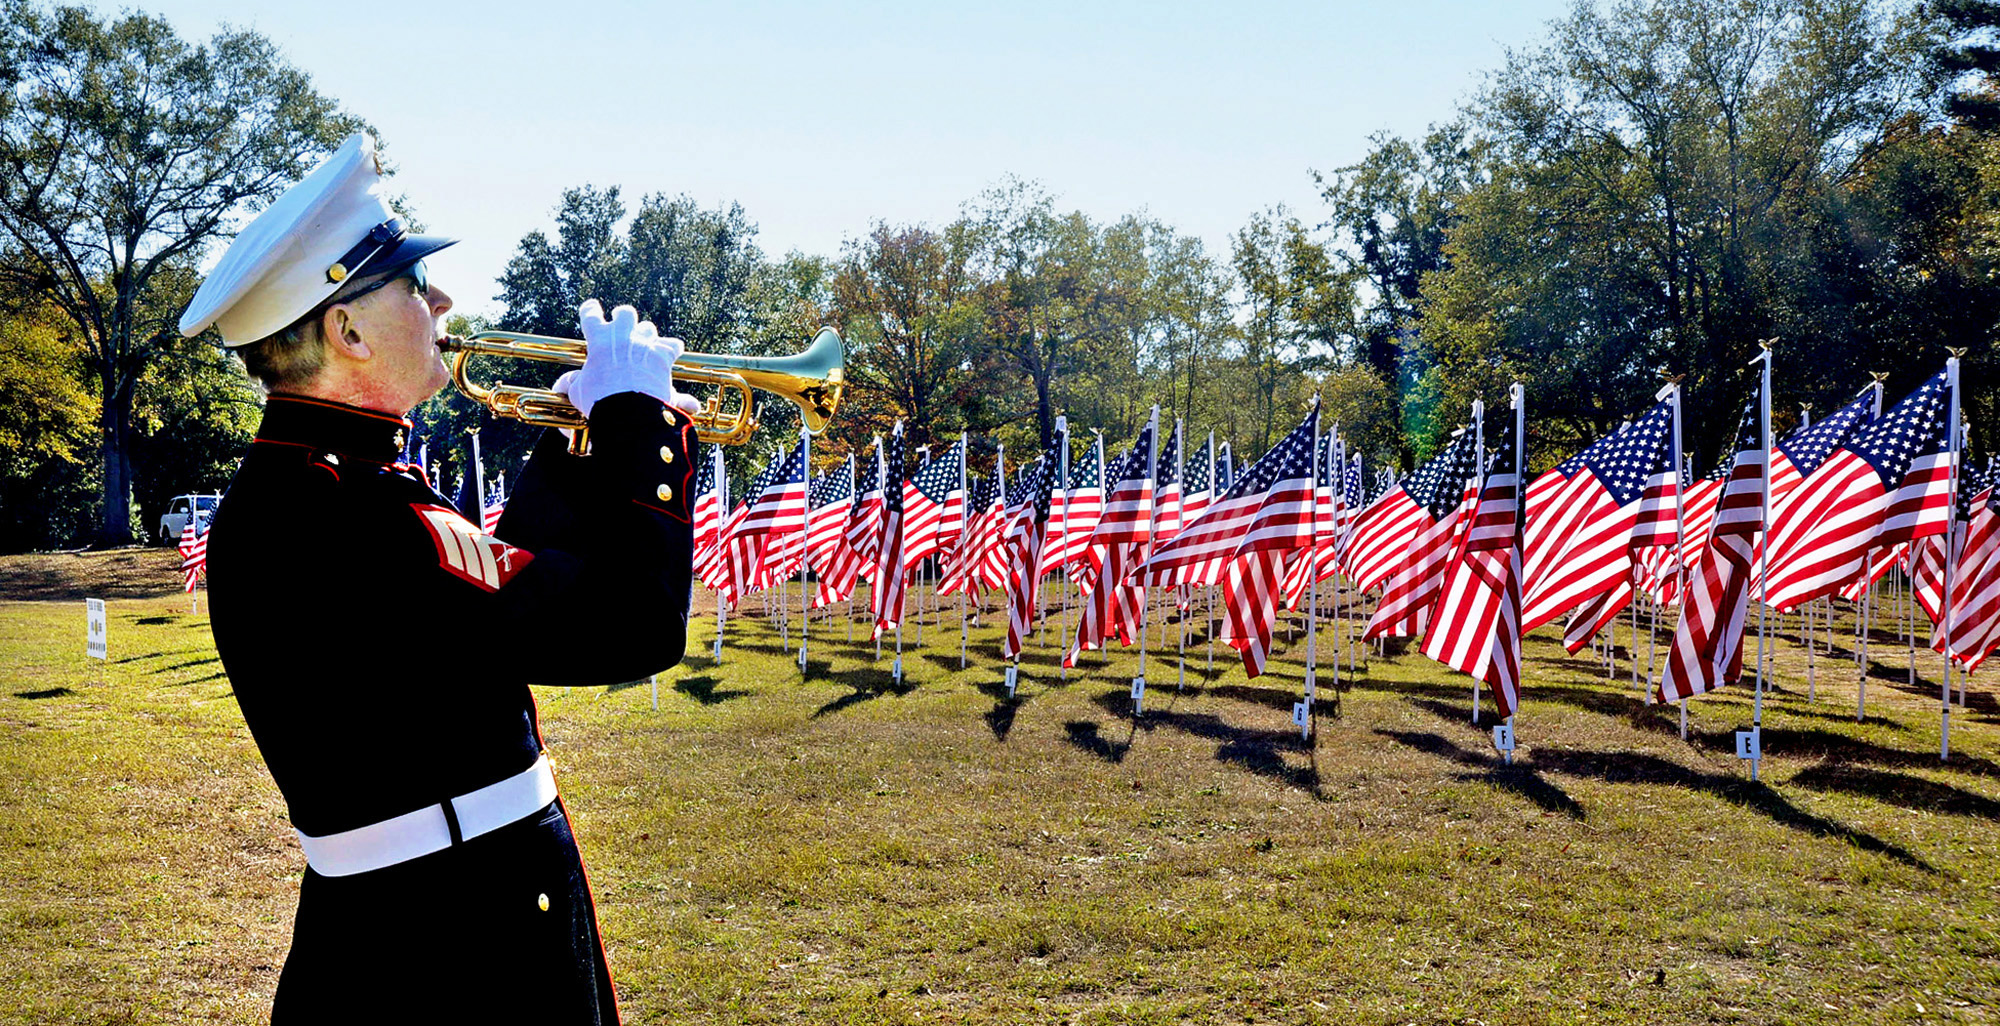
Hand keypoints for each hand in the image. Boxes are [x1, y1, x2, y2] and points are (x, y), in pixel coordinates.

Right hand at [551, 300, 701, 418]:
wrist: (628, 410)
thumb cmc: (598, 400)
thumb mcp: (577, 392)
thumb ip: (572, 383)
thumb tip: (563, 384)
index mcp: (598, 339)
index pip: (590, 315)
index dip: (590, 310)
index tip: (591, 307)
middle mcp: (623, 335)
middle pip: (626, 314)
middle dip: (623, 316)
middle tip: (621, 319)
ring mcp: (644, 343)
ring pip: (648, 328)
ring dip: (646, 335)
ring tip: (644, 343)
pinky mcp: (663, 355)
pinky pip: (673, 345)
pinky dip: (671, 349)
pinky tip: (671, 352)